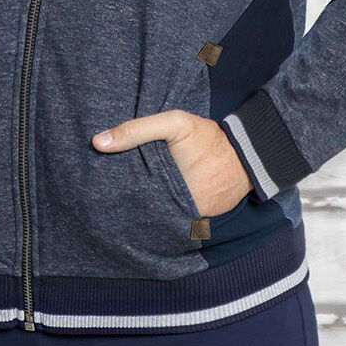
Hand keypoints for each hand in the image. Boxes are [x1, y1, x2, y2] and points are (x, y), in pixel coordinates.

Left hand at [92, 111, 251, 216]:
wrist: (248, 156)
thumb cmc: (209, 138)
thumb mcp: (174, 124)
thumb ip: (136, 130)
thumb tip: (97, 142)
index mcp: (166, 190)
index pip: (128, 199)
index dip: (114, 193)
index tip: (100, 186)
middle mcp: (178, 212)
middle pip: (141, 210)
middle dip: (128, 202)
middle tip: (111, 192)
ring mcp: (189, 219)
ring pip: (157, 216)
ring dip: (146, 207)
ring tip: (128, 197)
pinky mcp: (199, 221)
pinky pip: (175, 218)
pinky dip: (165, 209)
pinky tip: (154, 198)